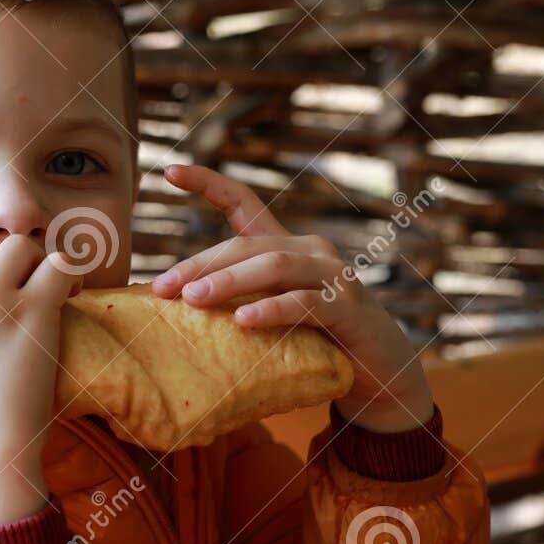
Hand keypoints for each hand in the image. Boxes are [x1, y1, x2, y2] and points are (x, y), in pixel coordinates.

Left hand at [152, 164, 433, 431]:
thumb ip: (236, 304)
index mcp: (285, 248)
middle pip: (246, 245)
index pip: (243, 203)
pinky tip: (244, 320)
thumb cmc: (316, 345)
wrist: (381, 373)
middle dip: (200, 264)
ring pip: (273, 266)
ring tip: (193, 300)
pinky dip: (272, 310)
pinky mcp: (348, 307)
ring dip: (228, 281)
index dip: (208, 183)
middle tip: (162, 288)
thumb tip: (176, 310)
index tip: (169, 171)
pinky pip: (305, 303)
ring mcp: (332, 276)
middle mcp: (309, 252)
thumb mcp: (271, 317)